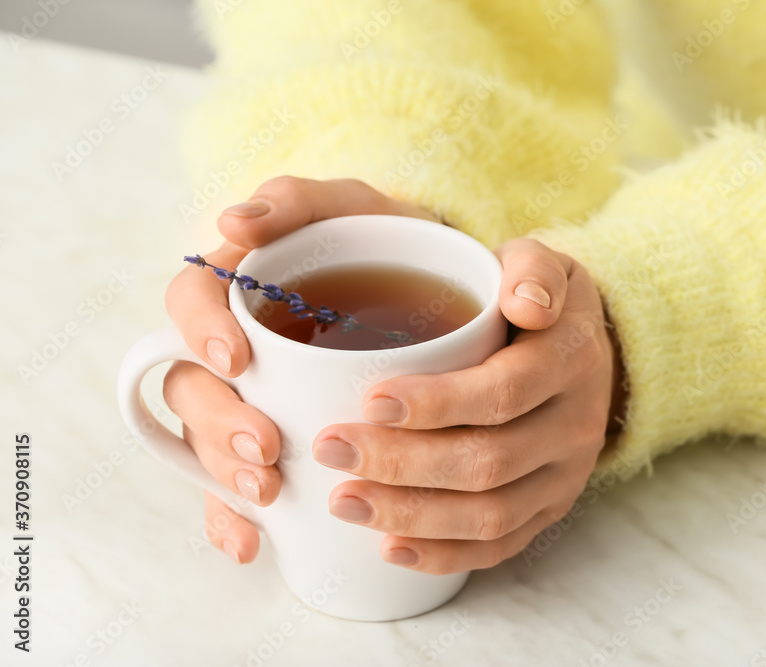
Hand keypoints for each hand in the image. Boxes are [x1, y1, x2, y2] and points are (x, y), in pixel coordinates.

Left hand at [163, 176, 621, 572]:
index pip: (504, 392)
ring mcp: (564, 474)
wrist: (580, 350)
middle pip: (489, 462)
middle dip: (403, 463)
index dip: (437, 403)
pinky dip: (443, 554)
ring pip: (491, 514)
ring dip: (412, 515)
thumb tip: (526, 305)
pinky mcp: (549, 509)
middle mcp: (576, 424)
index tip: (370, 399)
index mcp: (571, 358)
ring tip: (343, 500)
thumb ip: (532, 268)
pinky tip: (388, 547)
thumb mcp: (539, 262)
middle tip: (331, 448)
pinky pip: (501, 546)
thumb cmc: (533, 302)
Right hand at [163, 177, 436, 562]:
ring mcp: (257, 400)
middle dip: (217, 421)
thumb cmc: (393, 245)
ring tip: (265, 492)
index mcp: (245, 290)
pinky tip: (252, 542)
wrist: (447, 293)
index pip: (191, 303)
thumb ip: (302, 200)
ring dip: (225, 473)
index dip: (199, 332)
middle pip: (192, 386)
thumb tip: (233, 221)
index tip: (238, 361)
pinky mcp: (280, 442)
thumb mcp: (355, 208)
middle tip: (263, 445)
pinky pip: (236, 489)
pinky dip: (234, 518)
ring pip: (207, 442)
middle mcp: (241, 347)